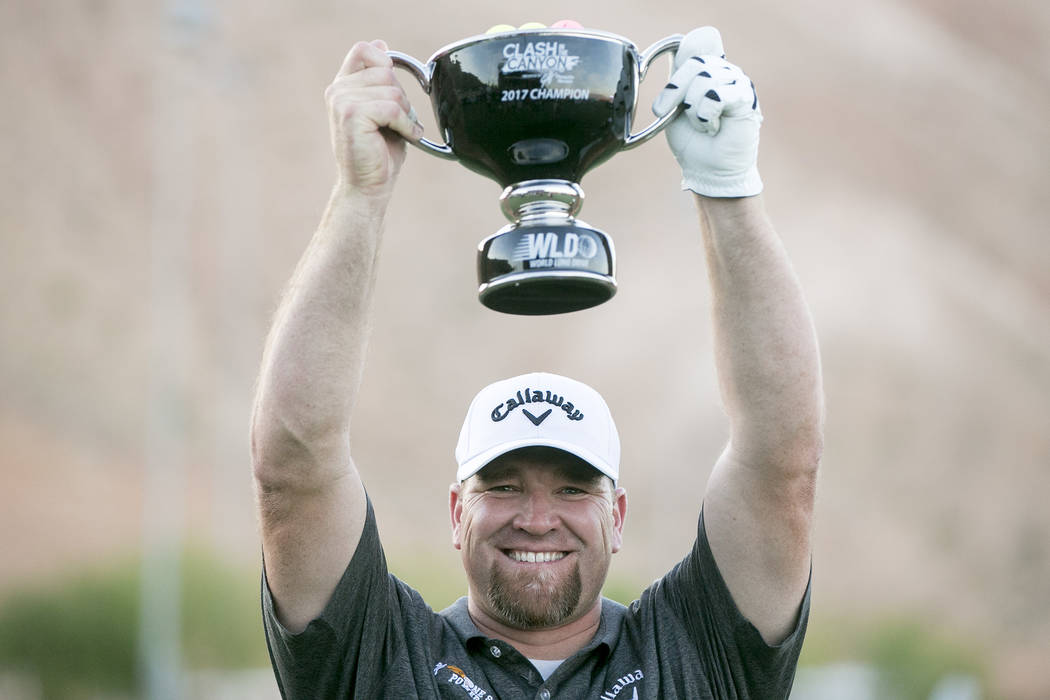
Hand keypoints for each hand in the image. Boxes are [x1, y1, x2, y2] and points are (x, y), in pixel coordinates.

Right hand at [325, 40, 422, 196]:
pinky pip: (392, 108)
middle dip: (402, 97)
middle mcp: (338, 90)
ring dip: (405, 113)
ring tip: (400, 131)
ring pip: (392, 90)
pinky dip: (406, 125)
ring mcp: (342, 101)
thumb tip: (381, 43)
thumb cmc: (379, 153)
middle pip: (386, 70)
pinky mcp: (351, 114)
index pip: (363, 50)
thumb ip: (382, 80)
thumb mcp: (384, 109)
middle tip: (400, 122)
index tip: (393, 93)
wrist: (368, 187)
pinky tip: (406, 137)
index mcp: (343, 86)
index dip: (385, 62)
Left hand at [652, 27, 762, 197]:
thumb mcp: (676, 105)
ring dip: (694, 110)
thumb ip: (680, 75)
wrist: (709, 171)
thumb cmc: (693, 142)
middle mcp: (725, 71)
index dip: (674, 79)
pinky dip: (706, 115)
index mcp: (708, 70)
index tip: (662, 109)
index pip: (691, 50)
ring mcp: (738, 82)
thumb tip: (695, 35)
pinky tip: (713, 128)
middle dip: (678, 93)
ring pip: (705, 79)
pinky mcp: (746, 98)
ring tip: (703, 127)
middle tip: (674, 118)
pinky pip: (717, 94)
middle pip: (696, 64)